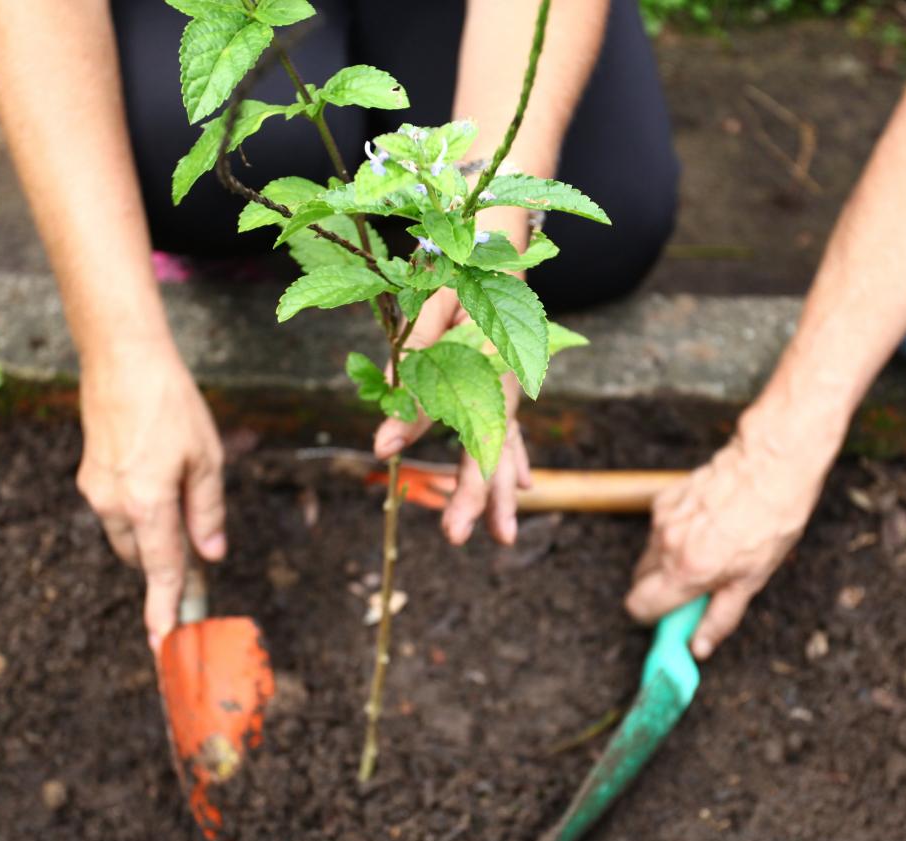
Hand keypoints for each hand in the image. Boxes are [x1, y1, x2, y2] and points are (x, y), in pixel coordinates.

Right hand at [75, 340, 225, 652]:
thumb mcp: (207, 459)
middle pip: (144, 557)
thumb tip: (211, 555)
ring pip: (128, 536)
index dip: (166, 607)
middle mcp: (113, 504)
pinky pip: (117, 512)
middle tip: (200, 565)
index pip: (161, 569)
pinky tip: (159, 482)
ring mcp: (96, 490)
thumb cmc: (172, 405)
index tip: (164, 643)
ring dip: (153, 538)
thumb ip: (207, 512)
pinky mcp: (89, 476)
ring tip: (182, 503)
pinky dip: (139, 514)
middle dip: (167, 566)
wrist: (122, 359)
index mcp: (147, 503)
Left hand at [372, 288, 531, 545]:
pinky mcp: (503, 380)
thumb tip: (383, 447)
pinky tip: (522, 484)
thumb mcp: (426, 321)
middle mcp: (507, 386)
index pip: (478, 445)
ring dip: (501, 491)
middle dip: (480, 500)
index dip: (461, 483)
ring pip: (508, 448)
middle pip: (497, 455)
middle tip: (463, 539)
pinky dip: (513, 458)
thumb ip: (410, 385)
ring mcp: (509, 385)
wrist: (494, 236)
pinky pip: (512, 429)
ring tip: (503, 536)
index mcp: (492, 374)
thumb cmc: (455, 272)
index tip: (444, 521)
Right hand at [625, 408, 833, 659]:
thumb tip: (699, 647)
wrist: (770, 465)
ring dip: (669, 562)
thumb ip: (720, 616)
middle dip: (662, 591)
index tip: (674, 617)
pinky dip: (675, 535)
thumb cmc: (771, 521)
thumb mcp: (753, 579)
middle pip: (640, 583)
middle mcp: (666, 545)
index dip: (653, 617)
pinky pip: (659, 529)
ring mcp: (662, 519)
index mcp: (687, 570)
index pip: (638, 607)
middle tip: (697, 587)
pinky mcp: (665, 498)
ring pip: (650, 555)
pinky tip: (705, 525)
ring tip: (708, 549)